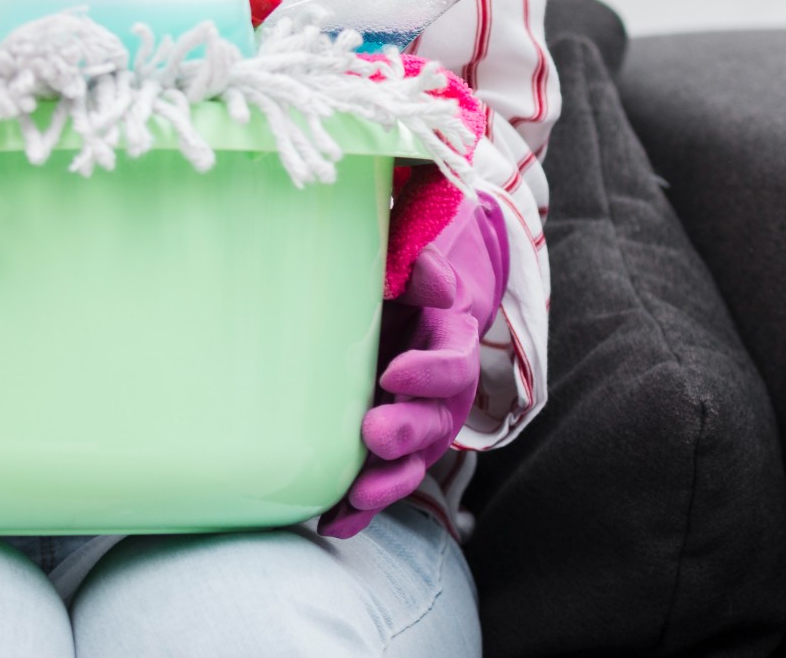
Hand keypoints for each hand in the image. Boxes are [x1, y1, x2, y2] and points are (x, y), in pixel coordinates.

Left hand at [320, 196, 507, 538]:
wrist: (397, 309)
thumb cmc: (396, 282)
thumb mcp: (408, 262)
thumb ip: (419, 264)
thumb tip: (428, 273)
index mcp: (448, 344)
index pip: (453, 362)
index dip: (429, 371)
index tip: (396, 372)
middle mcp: (437, 394)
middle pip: (433, 421)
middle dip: (405, 431)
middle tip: (373, 433)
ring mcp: (414, 428)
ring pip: (410, 463)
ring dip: (386, 481)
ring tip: (358, 493)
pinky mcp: (386, 450)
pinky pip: (375, 486)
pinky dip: (356, 510)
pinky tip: (332, 523)